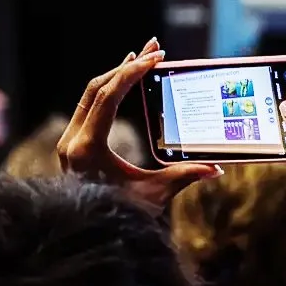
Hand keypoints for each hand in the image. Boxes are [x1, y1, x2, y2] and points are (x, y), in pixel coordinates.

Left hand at [57, 39, 220, 208]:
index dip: (132, 73)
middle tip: (155, 48)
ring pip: (91, 95)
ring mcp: (69, 142)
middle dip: (128, 66)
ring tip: (143, 57)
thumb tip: (216, 169)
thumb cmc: (118, 218)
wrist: (84, 237)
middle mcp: (72, 141)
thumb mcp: (153, 196)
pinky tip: (124, 80)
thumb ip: (182, 177)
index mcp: (87, 148)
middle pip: (98, 88)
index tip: (156, 58)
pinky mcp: (73, 146)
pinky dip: (108, 91)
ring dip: (117, 75)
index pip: (108, 96)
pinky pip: (89, 108)